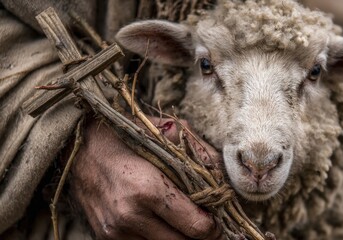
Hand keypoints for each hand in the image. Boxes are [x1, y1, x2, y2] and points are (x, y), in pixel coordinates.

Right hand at [69, 117, 222, 239]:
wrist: (77, 147)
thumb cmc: (122, 137)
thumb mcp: (162, 133)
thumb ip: (198, 151)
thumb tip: (223, 174)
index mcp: (147, 189)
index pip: (196, 226)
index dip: (212, 226)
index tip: (215, 219)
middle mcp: (130, 216)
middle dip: (197, 236)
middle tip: (203, 223)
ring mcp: (115, 232)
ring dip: (177, 238)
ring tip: (181, 222)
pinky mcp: (105, 239)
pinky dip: (156, 239)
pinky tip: (160, 224)